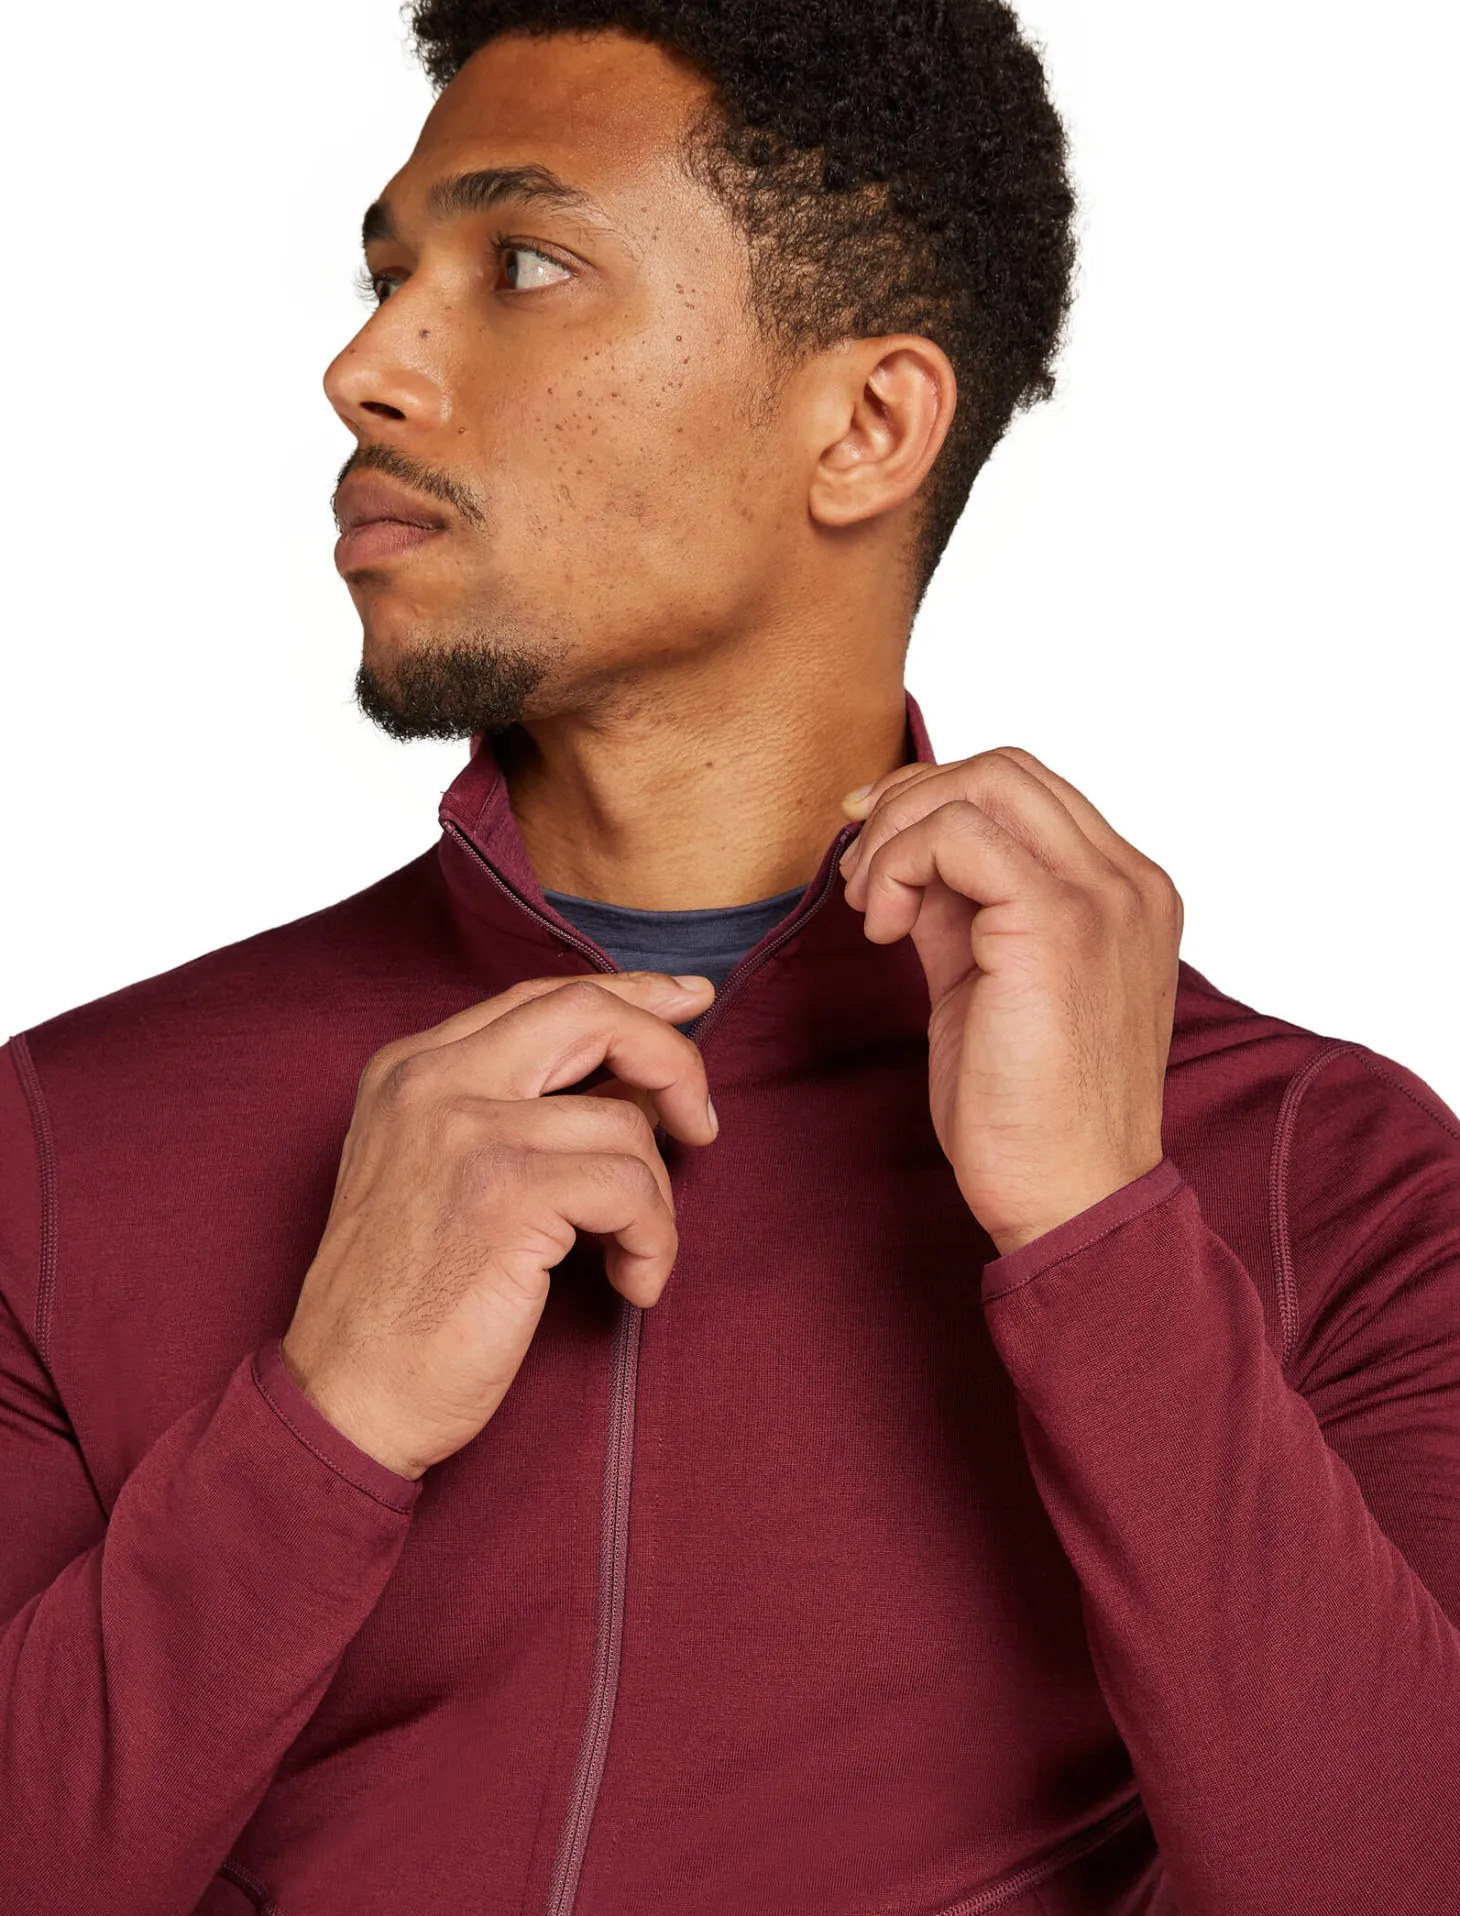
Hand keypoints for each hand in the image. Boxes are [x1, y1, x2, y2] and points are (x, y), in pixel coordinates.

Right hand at [280, 971, 717, 1477]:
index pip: (542, 997)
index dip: (630, 996)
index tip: (688, 1003)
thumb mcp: (437, 1172)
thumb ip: (512, 1110)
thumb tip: (637, 1081)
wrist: (344, 1396)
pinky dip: (654, 1242)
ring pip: (627, 1125)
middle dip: (671, 1056)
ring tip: (634, 1257)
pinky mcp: (505, 1196)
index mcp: (411, 1068)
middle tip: (702, 1121)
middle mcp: (432, 1081)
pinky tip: (632, 1284)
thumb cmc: (400, 1302)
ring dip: (655, 1202)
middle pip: (590, 1014)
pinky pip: (632, 1190)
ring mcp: (467, 1132)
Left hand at [838, 747, 1180, 1255]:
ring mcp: (1103, 896)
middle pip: (1004, 767)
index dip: (934, 799)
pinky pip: (959, 834)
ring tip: (872, 908)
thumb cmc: (1030, 1112)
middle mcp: (1129, 881)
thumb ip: (959, 908)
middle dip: (910, 803)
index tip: (871, 845)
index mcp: (1125, 893)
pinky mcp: (1058, 924)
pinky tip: (884, 929)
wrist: (1070, 1196)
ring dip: (899, 833)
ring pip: (983, 783)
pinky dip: (900, 863)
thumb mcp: (986, 982)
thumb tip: (903, 857)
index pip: (1025, 789)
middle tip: (862, 876)